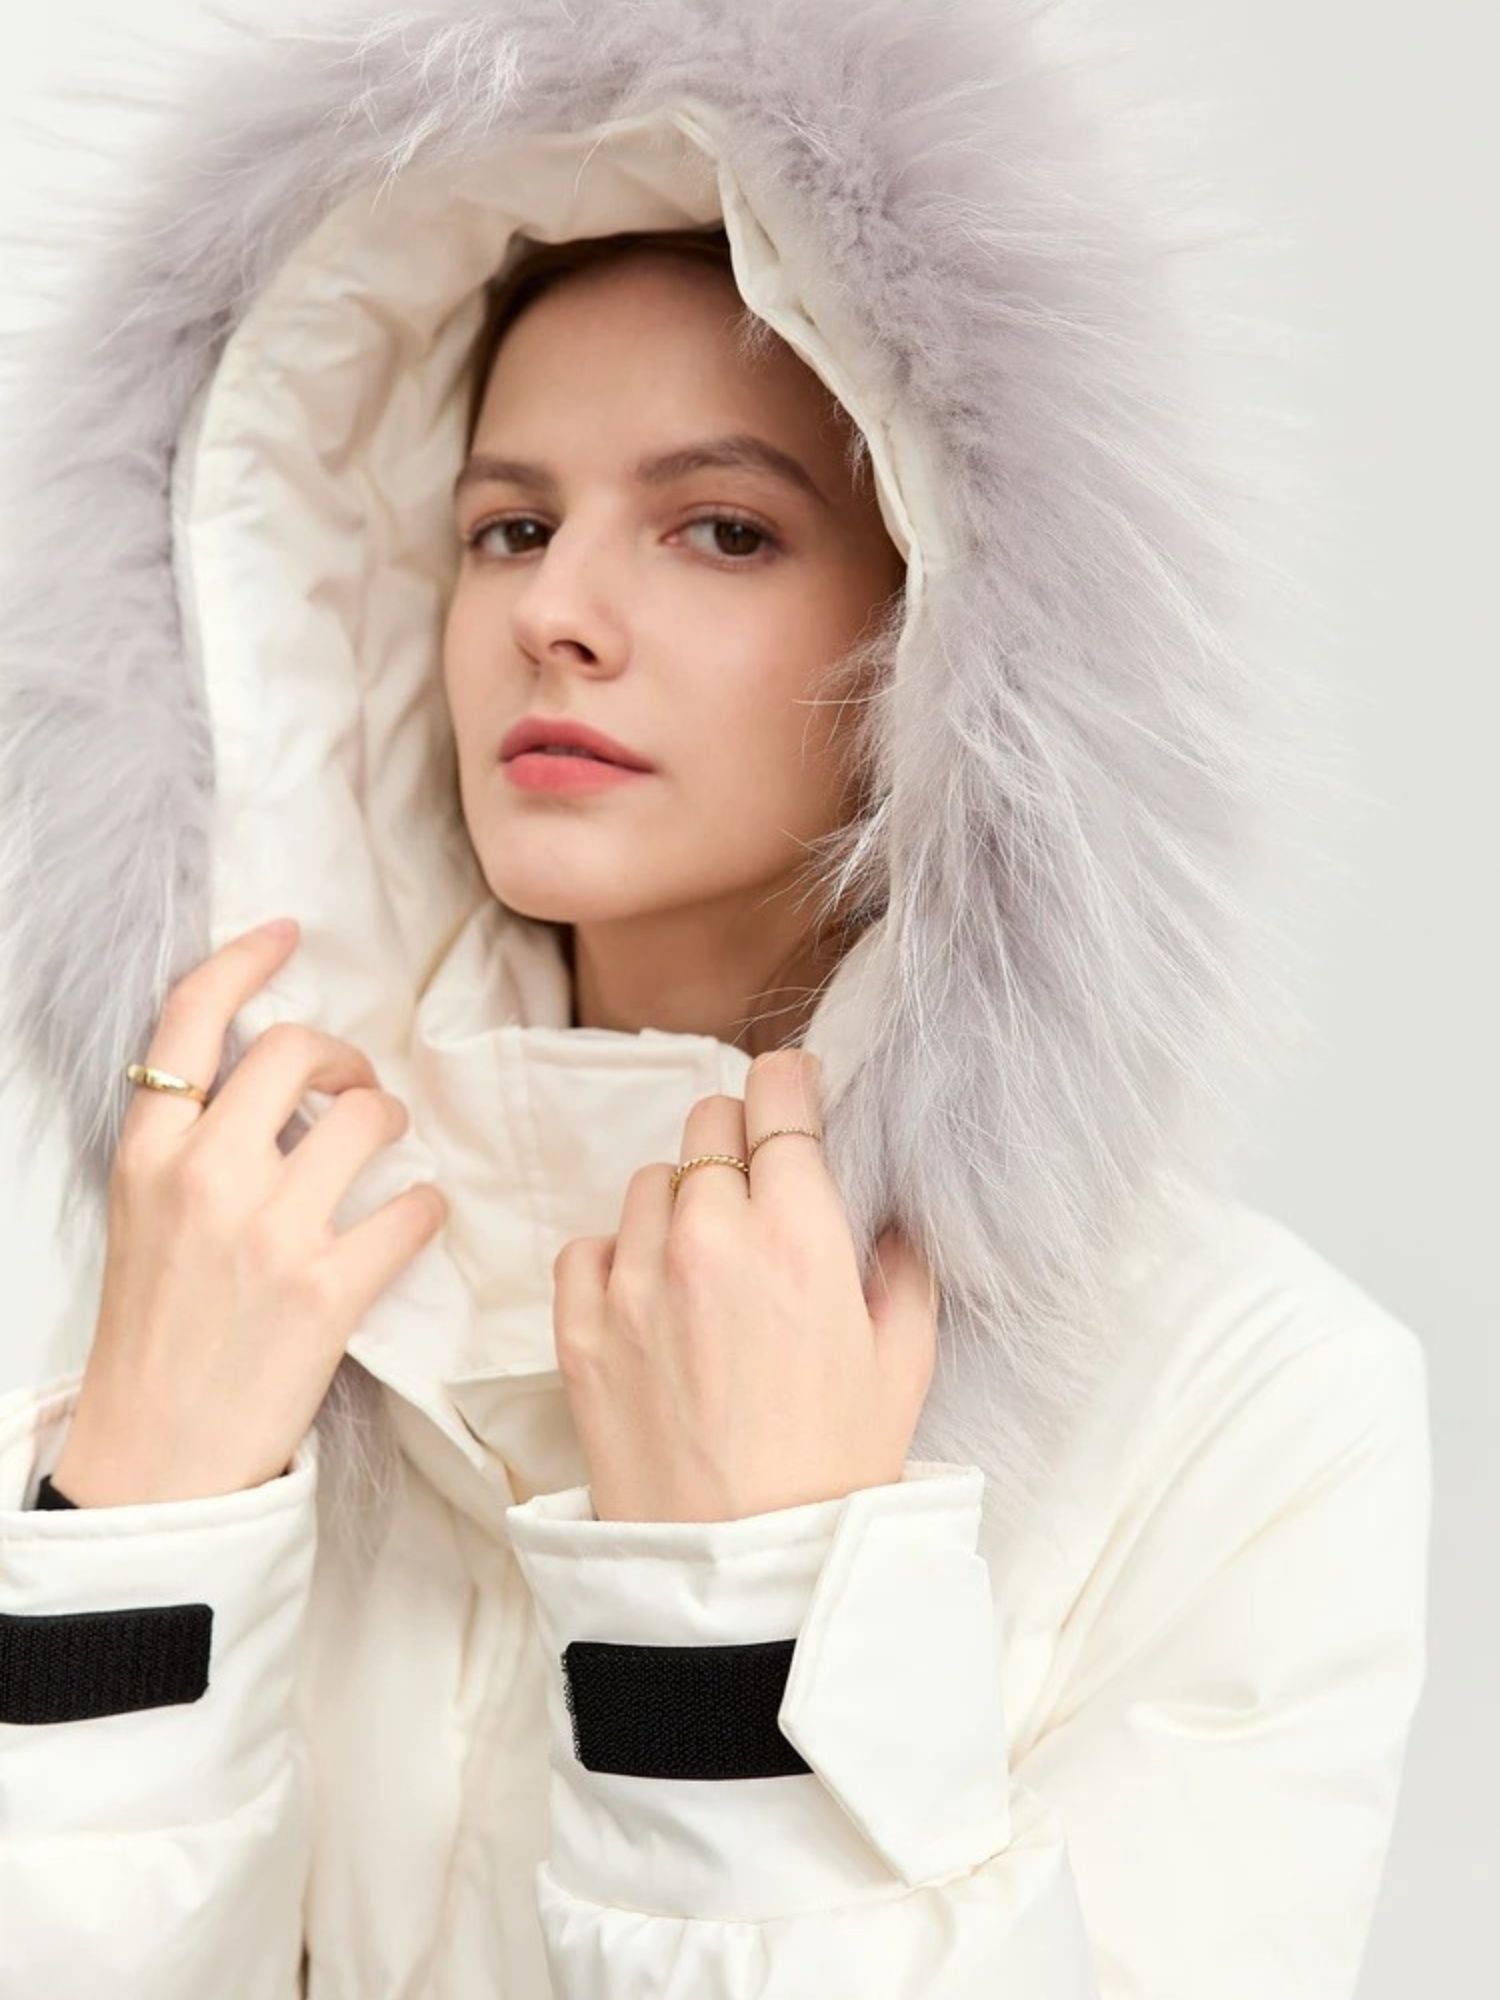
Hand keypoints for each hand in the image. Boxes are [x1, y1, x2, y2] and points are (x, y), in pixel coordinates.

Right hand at [53, 918, 448, 1505]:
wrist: (155, 1455)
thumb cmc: (156, 1331)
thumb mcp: (143, 1215)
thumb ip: (194, 1142)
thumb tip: (278, 1081)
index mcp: (148, 1153)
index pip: (192, 1020)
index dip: (244, 960)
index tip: (285, 934)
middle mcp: (205, 1176)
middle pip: (297, 1051)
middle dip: (342, 1058)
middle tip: (354, 1088)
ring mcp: (270, 1232)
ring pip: (370, 1117)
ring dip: (393, 1122)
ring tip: (385, 1153)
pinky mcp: (329, 1291)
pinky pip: (413, 1206)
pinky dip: (425, 1209)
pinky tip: (411, 1223)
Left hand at [550, 1047, 938, 1522]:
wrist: (743, 1577)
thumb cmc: (837, 1471)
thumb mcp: (904, 1361)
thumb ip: (899, 1264)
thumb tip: (882, 1212)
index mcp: (797, 1235)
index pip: (778, 1096)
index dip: (791, 1082)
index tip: (796, 1092)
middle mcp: (707, 1239)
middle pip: (707, 1122)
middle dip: (739, 1139)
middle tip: (761, 1186)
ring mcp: (633, 1282)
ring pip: (648, 1181)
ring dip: (682, 1200)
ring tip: (710, 1261)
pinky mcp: (579, 1330)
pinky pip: (587, 1246)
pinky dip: (617, 1256)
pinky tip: (652, 1296)